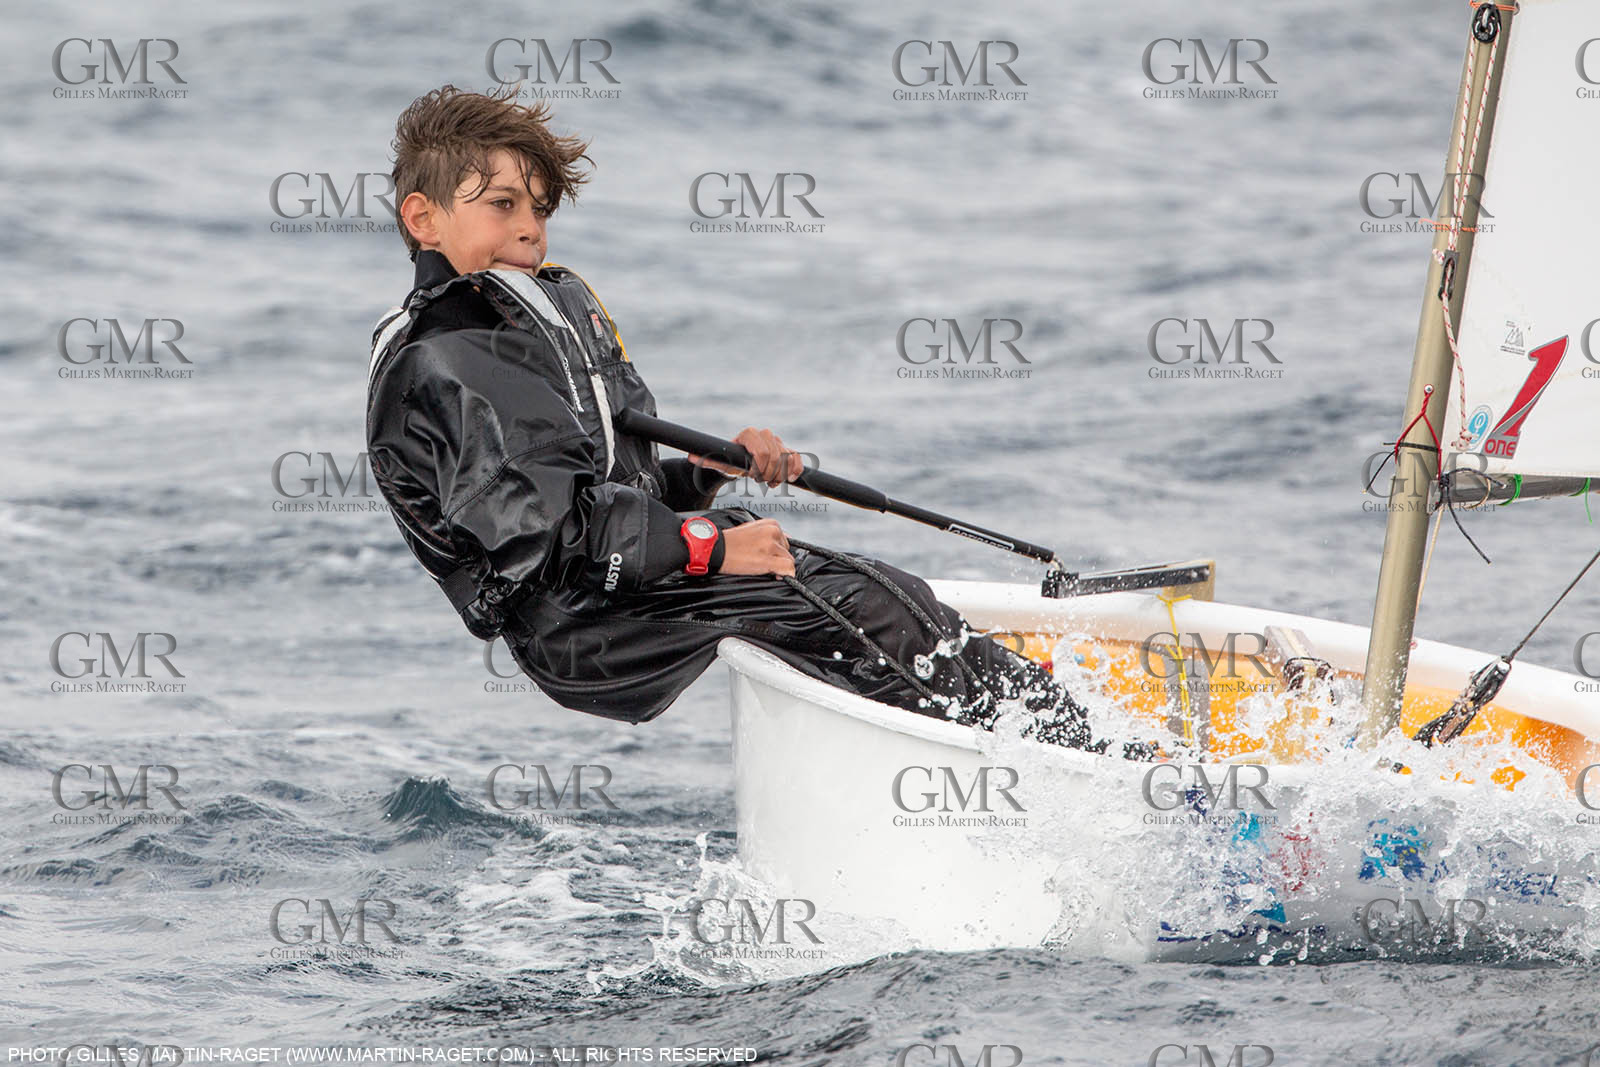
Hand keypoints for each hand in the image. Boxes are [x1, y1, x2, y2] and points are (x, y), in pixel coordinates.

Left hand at [690, 427, 804, 486]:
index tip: (752, 476)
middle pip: (775, 457)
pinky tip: (789, 478)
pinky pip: (797, 458)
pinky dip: (796, 469)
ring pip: (787, 458)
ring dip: (781, 474)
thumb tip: (691, 457)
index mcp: (749, 434)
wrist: (744, 461)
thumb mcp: (721, 461)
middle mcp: (765, 434)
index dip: (759, 467)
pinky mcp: (787, 449)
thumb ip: (708, 459)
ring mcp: (777, 441)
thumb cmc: (732, 461)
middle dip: (768, 473)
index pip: (761, 451)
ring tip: (770, 481)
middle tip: (760, 481)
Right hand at [717, 518, 794, 576]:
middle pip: (787, 550)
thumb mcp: (751, 530)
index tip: (769, 556)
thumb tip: (780, 545)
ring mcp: (771, 545)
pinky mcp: (768, 559)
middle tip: (761, 561)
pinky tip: (776, 576)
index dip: (777, 551)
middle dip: (777, 558)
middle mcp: (773, 532)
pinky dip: (786, 574)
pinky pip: (788, 569)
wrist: (716, 549)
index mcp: (770, 524)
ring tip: (762, 567)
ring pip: (788, 560)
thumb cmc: (729, 542)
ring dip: (778, 567)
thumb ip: (767, 535)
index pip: (784, 540)